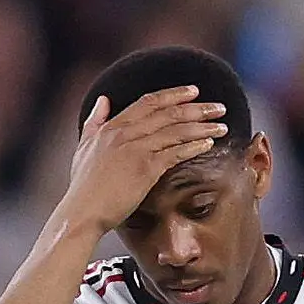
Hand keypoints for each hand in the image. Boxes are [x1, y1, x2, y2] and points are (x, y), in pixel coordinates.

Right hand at [59, 88, 227, 232]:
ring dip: (202, 127)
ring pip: (176, 131)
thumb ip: (95, 121)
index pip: (148, 102)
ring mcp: (136, 150)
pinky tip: (208, 144)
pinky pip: (175, 152)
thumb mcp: (85, 146)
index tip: (194, 92)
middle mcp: (125, 133)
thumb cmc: (84, 186)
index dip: (174, 95)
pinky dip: (194, 146)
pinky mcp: (145, 169)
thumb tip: (103, 100)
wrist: (82, 212)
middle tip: (218, 107)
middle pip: (168, 113)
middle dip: (197, 108)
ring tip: (221, 126)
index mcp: (113, 127)